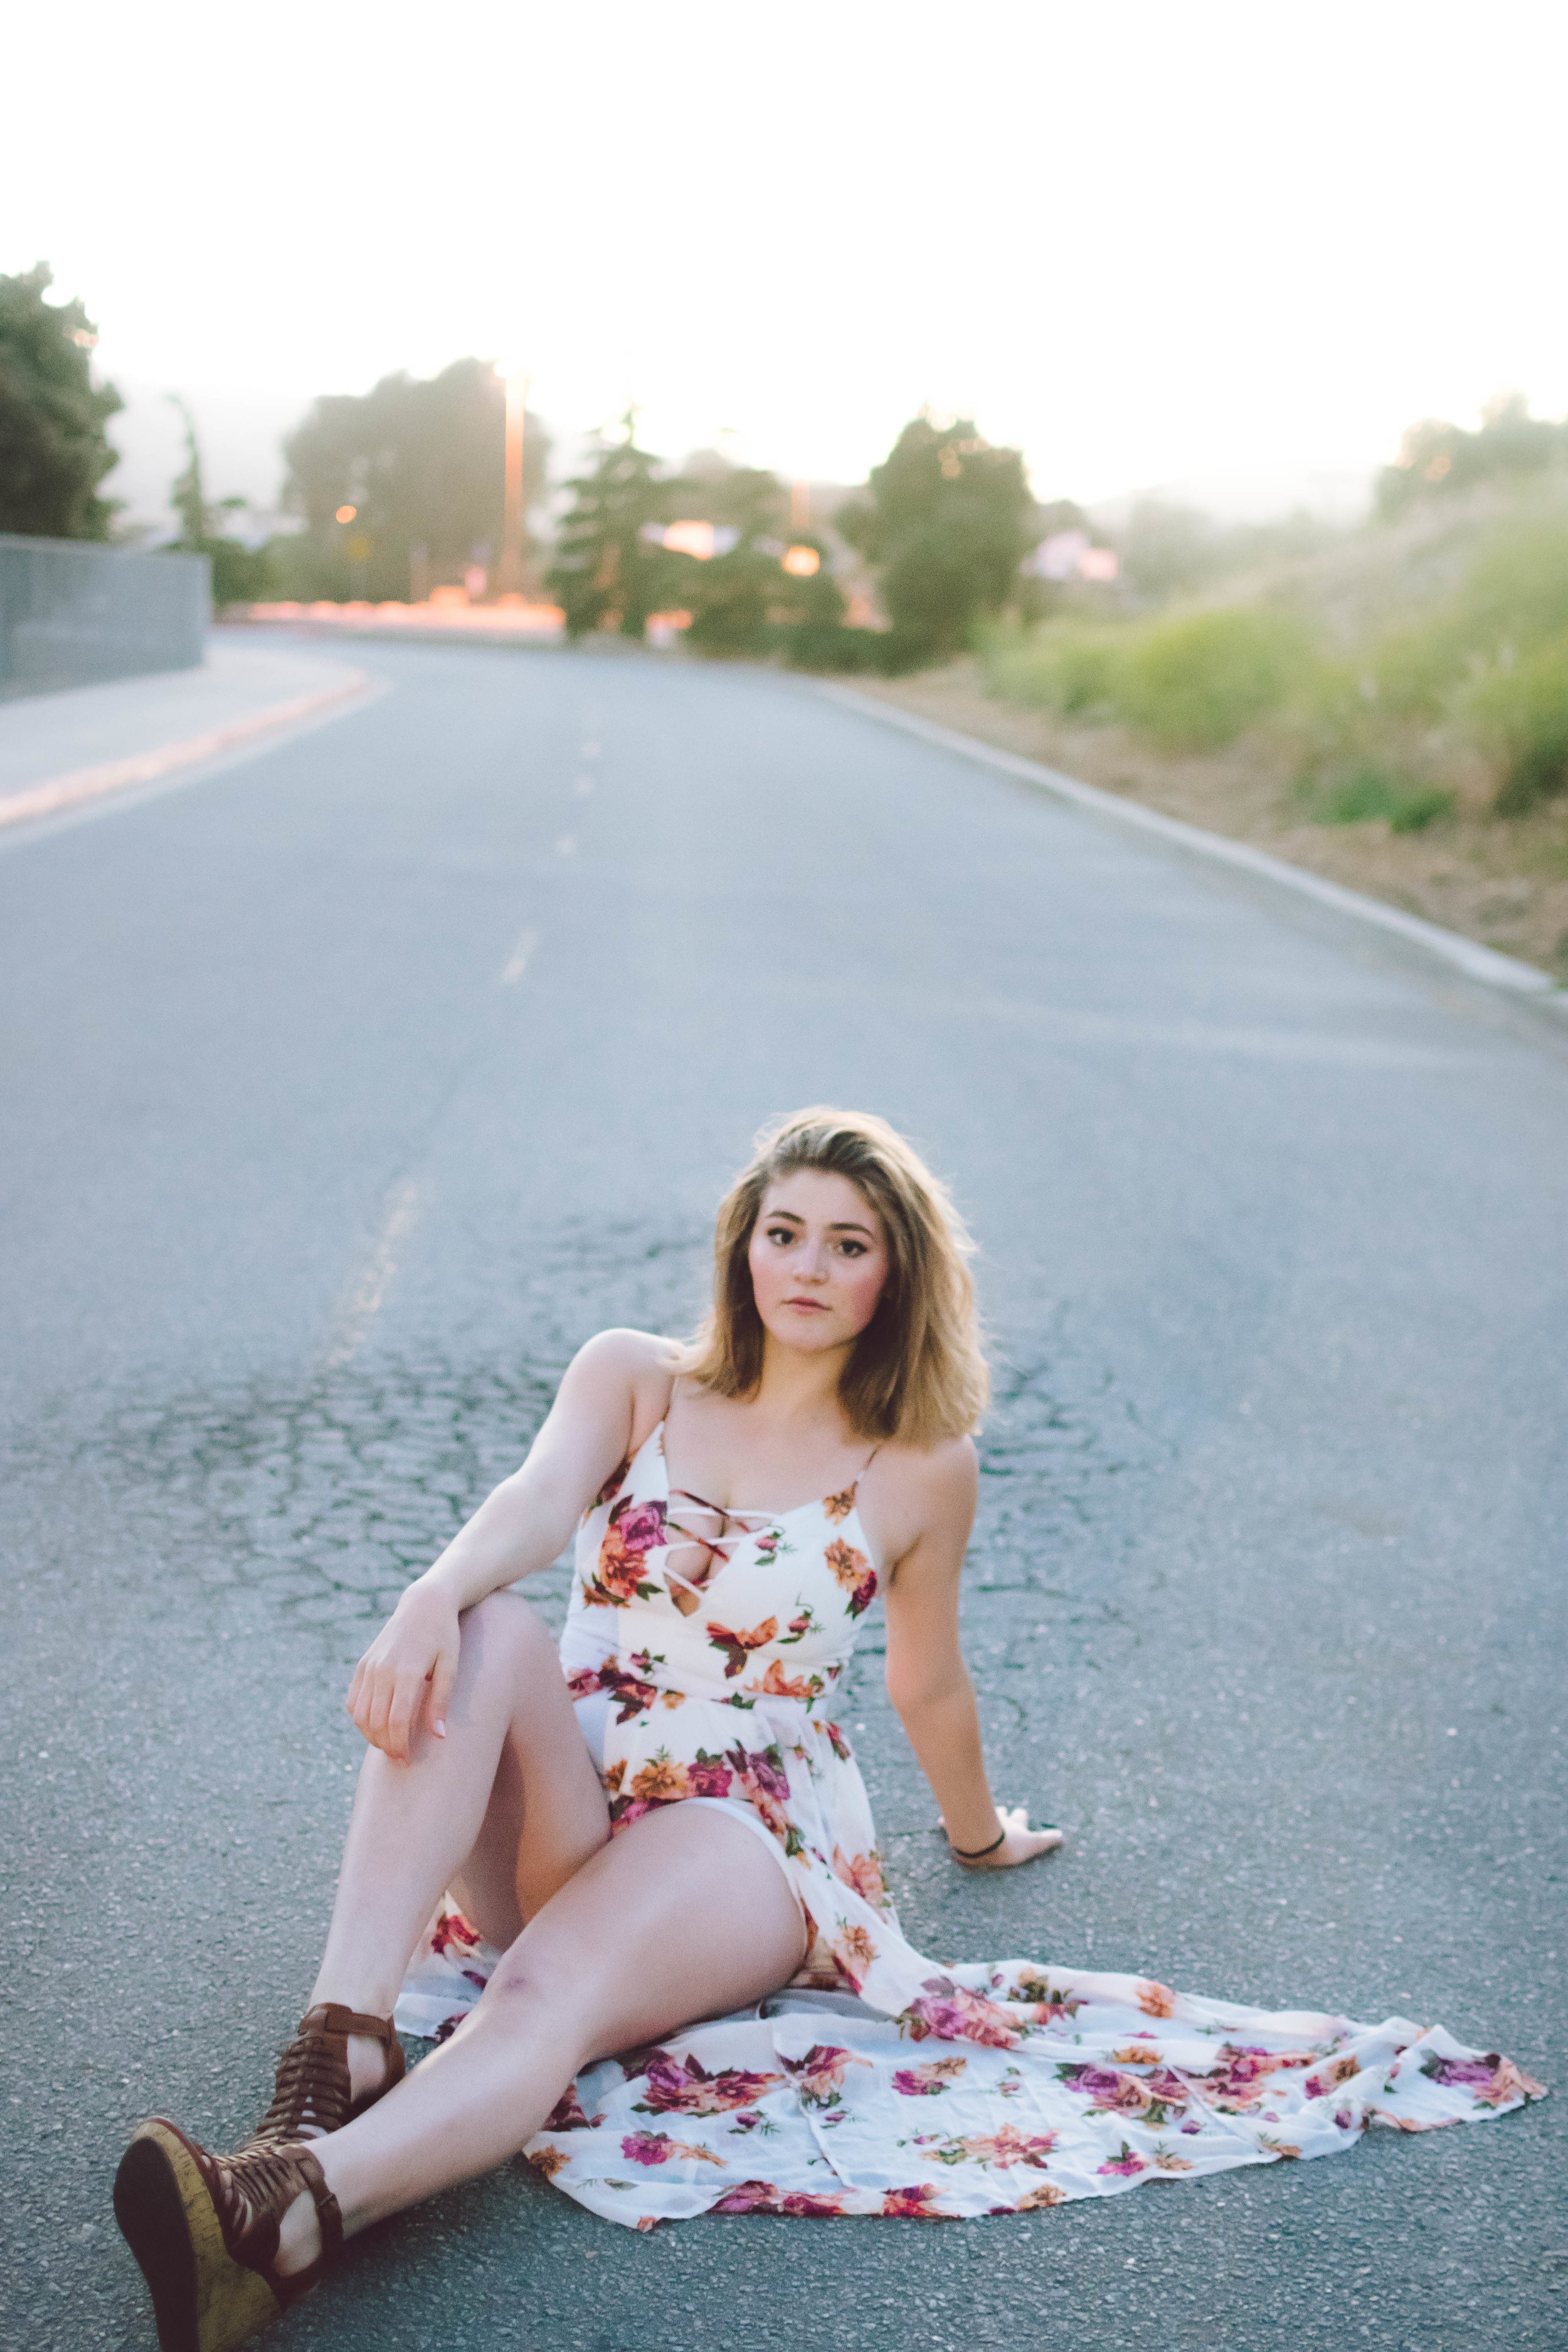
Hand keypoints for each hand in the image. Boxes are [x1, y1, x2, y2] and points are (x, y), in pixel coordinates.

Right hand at [346, 1586, 460, 1762]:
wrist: (424, 1605)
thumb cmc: (444, 1636)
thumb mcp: (450, 1666)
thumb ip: (441, 1701)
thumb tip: (438, 1737)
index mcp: (406, 1671)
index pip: (395, 1721)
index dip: (399, 1745)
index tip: (407, 1760)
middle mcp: (382, 1669)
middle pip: (375, 1722)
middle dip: (385, 1746)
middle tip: (399, 1758)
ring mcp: (369, 1666)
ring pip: (360, 1714)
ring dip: (371, 1736)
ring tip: (388, 1745)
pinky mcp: (362, 1665)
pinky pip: (353, 1701)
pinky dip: (360, 1719)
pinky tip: (375, 1726)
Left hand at [945, 1804, 1063, 1870]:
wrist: (983, 1844)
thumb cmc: (1008, 1846)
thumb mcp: (1032, 1845)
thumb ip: (1047, 1841)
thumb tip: (1062, 1836)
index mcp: (1011, 1825)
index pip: (1019, 1817)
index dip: (1020, 1817)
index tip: (1020, 1813)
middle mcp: (995, 1820)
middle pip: (999, 1814)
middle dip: (1000, 1814)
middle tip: (1001, 1812)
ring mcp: (978, 1822)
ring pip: (977, 1815)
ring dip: (977, 1815)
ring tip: (971, 1818)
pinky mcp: (962, 1828)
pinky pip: (951, 1823)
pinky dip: (945, 1822)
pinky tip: (939, 1822)